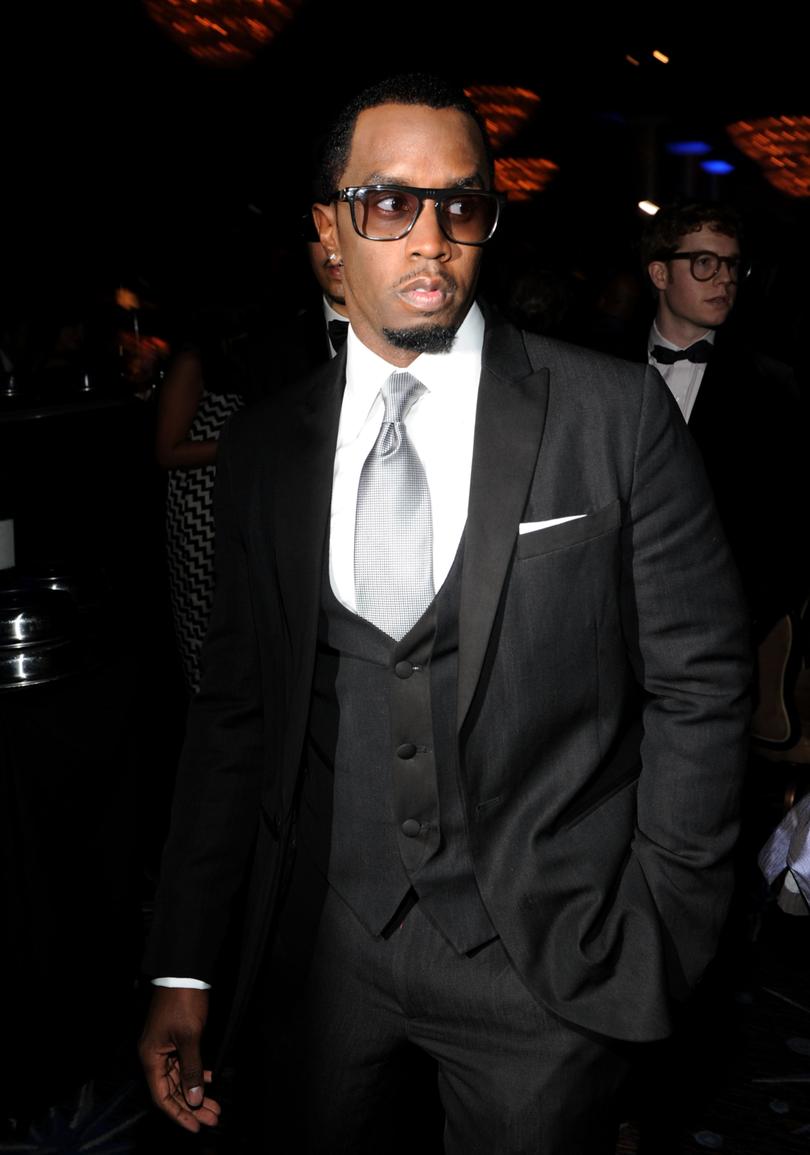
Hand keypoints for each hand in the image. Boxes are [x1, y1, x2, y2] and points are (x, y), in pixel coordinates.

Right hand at [139, 986, 220, 1131]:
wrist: (185, 973)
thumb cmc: (184, 1002)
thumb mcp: (190, 1038)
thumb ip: (192, 1069)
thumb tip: (193, 1098)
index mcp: (152, 1057)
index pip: (163, 1096)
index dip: (179, 1114)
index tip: (196, 1127)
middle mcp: (155, 1055)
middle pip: (173, 1090)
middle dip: (193, 1106)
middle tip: (214, 1118)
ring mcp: (164, 1046)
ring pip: (180, 1078)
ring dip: (197, 1091)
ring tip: (215, 1106)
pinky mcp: (175, 1038)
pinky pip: (184, 1063)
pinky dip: (196, 1073)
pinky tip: (209, 1080)